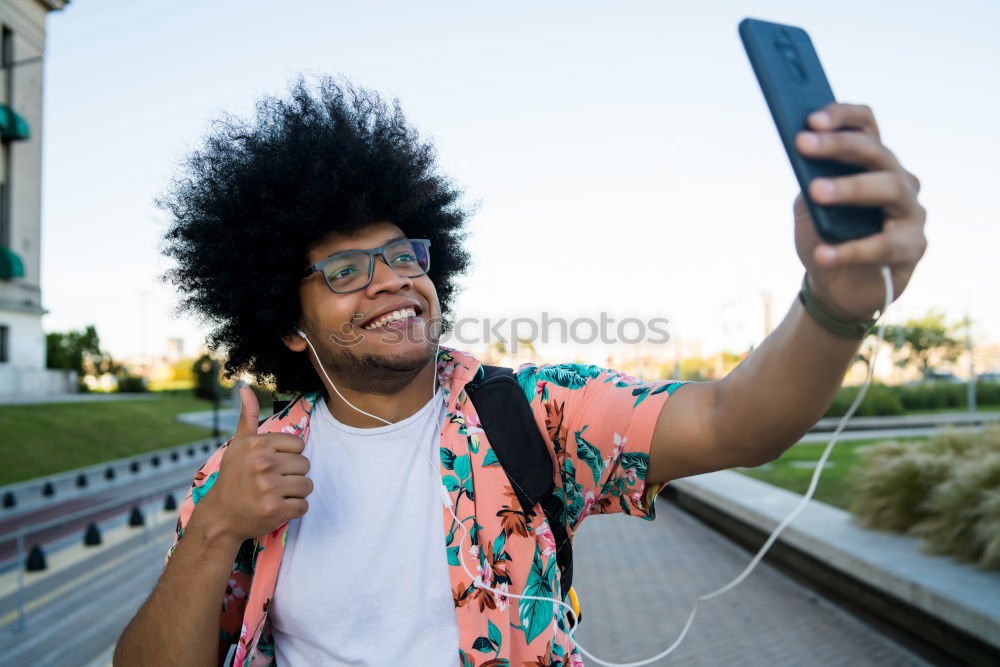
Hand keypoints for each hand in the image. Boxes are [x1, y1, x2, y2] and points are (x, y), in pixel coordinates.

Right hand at [195, 386, 312, 541]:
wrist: (220, 516)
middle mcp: (263, 464)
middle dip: (293, 475)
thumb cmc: (233, 478)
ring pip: (307, 485)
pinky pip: (303, 506)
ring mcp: (269, 488)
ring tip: (276, 494)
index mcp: (258, 445)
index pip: (299, 445)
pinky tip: (277, 507)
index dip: (289, 456)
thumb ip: (248, 416)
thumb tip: (244, 387)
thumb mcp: (239, 445)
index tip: (273, 464)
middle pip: (305, 465)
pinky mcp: (275, 510)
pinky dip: (293, 509)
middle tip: (273, 482)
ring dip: (296, 492)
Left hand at [793, 103, 926, 320]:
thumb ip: (810, 182)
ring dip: (851, 187)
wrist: (837, 288)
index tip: (811, 119)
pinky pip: (885, 244)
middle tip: (802, 144)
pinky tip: (822, 253)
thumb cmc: (825, 237)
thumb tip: (805, 160)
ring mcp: (912, 213)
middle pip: (877, 152)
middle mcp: (900, 180)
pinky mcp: (913, 248)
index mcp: (874, 164)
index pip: (867, 125)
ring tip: (816, 192)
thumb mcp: (810, 206)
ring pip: (892, 188)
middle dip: (839, 145)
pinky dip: (850, 249)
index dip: (842, 116)